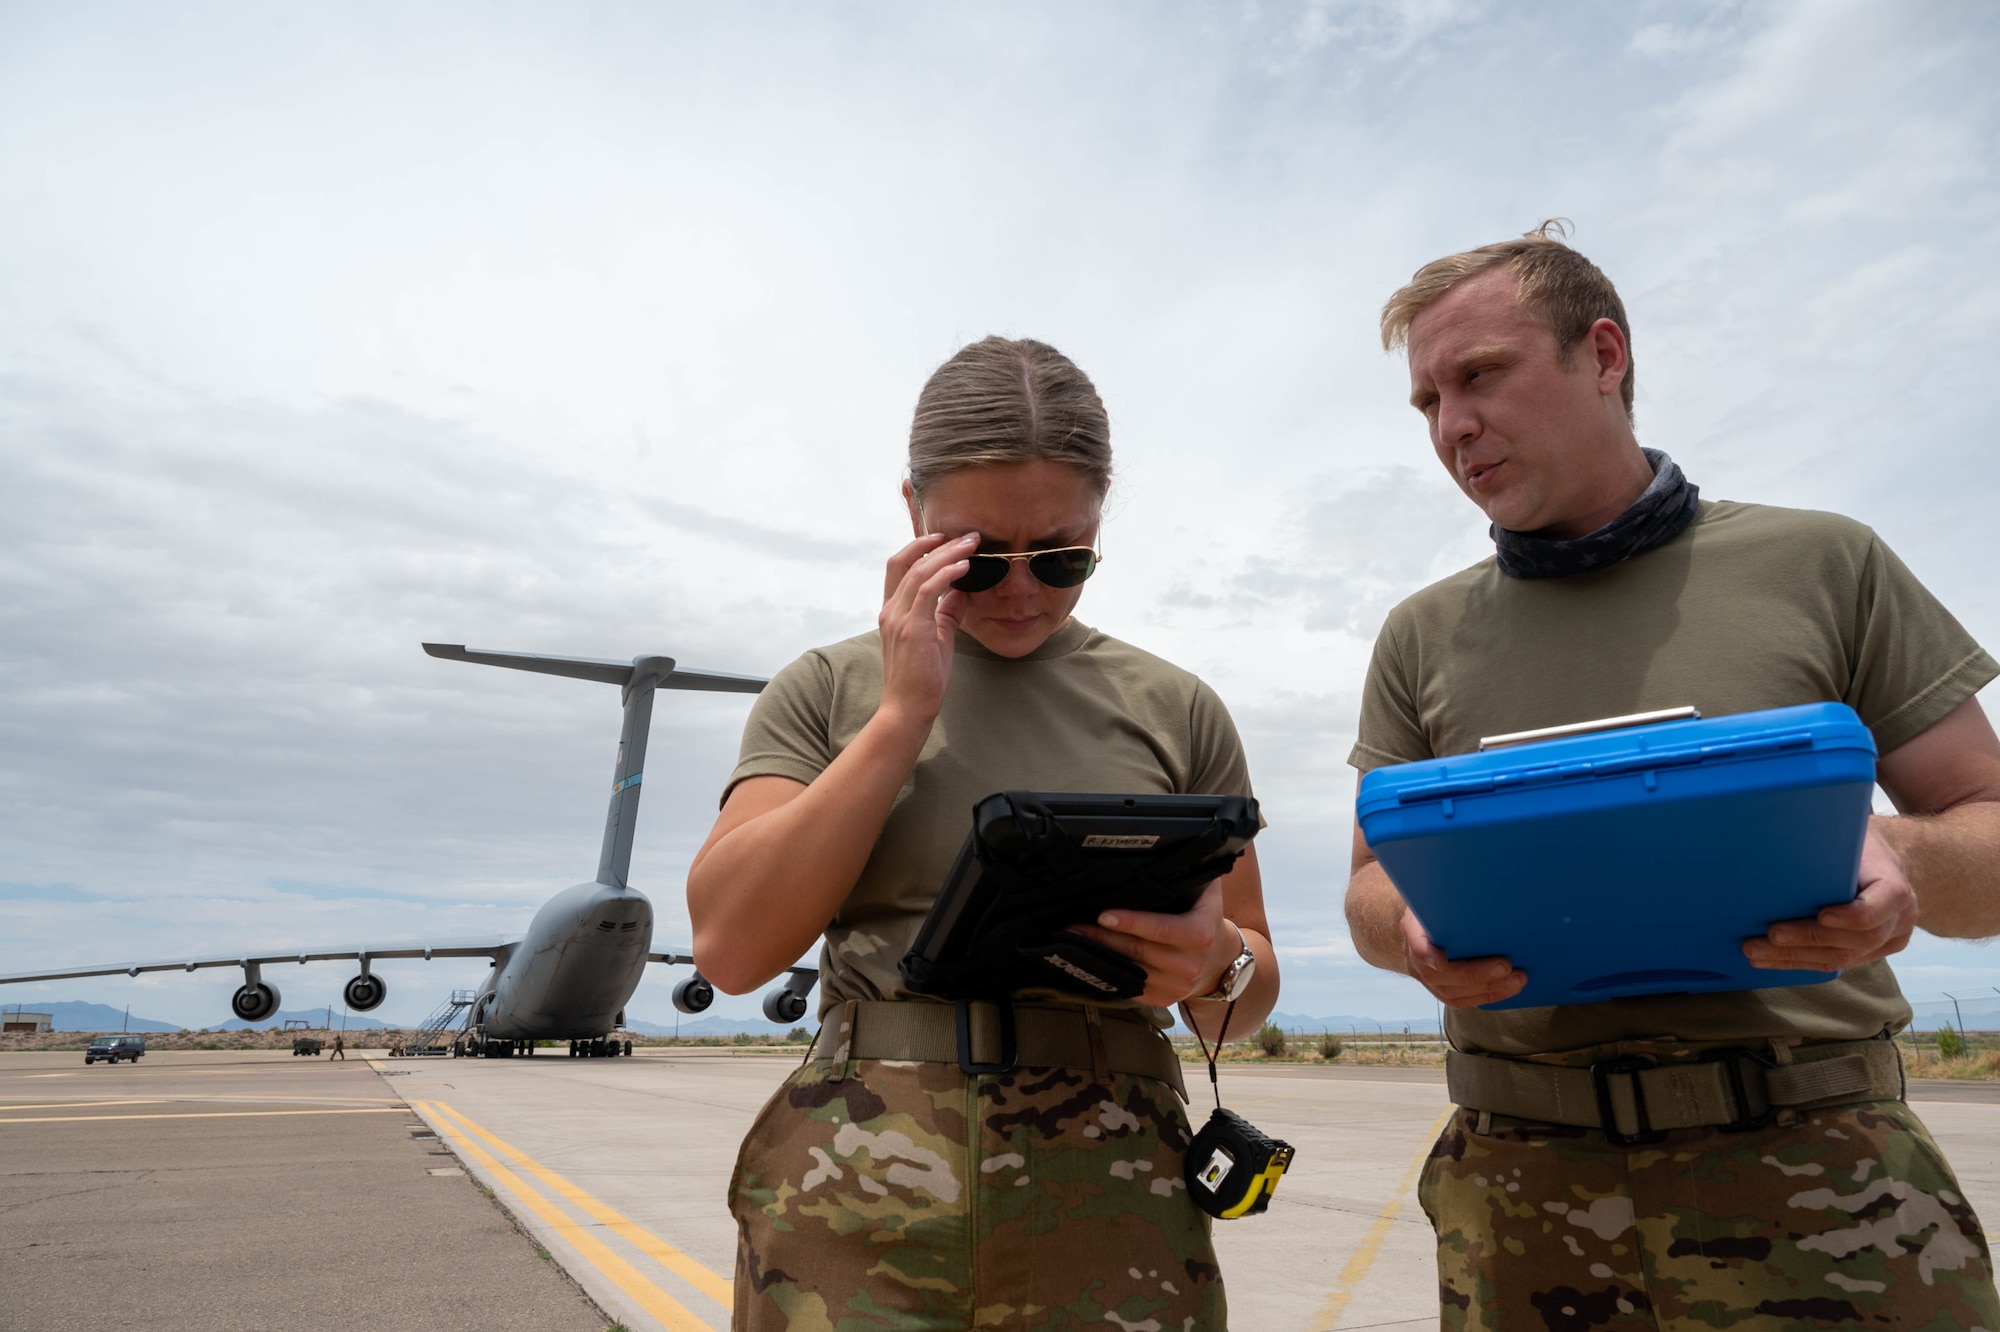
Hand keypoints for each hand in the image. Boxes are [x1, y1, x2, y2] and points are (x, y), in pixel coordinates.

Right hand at [876, 532, 976, 727]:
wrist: (908, 708)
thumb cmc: (922, 679)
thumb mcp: (938, 637)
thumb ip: (947, 612)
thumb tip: (962, 590)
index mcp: (892, 610)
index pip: (898, 567)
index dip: (918, 547)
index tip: (943, 538)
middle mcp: (891, 609)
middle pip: (908, 561)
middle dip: (937, 543)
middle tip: (966, 535)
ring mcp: (898, 618)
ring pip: (919, 571)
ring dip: (947, 554)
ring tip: (970, 544)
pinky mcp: (912, 628)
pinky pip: (927, 590)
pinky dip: (946, 573)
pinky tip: (964, 566)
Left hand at [1068, 881, 1237, 1007]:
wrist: (1221, 961)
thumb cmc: (1206, 917)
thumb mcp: (1208, 891)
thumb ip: (1191, 870)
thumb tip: (1168, 844)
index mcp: (1200, 935)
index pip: (1160, 929)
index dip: (1130, 923)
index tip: (1103, 915)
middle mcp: (1188, 964)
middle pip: (1136, 950)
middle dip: (1101, 937)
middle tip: (1072, 925)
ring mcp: (1175, 986)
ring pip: (1129, 971)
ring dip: (1098, 956)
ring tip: (1074, 939)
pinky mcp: (1163, 999)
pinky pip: (1129, 988)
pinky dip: (1108, 974)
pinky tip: (1088, 961)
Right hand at [1402, 909, 1523, 1008]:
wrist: (1423, 925)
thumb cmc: (1438, 907)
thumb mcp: (1439, 897)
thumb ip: (1452, 900)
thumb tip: (1483, 891)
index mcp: (1412, 929)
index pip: (1415, 943)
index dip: (1426, 955)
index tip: (1441, 962)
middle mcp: (1413, 957)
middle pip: (1439, 974)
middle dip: (1475, 974)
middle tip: (1506, 967)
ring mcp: (1425, 977)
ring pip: (1452, 992)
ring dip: (1488, 989)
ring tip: (1516, 980)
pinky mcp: (1439, 990)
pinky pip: (1460, 1001)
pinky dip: (1487, 996)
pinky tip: (1508, 989)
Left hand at [1744, 826, 1917, 971]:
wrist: (1879, 865)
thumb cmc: (1856, 846)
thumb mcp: (1851, 837)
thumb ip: (1831, 845)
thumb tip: (1776, 841)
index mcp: (1895, 888)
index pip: (1882, 906)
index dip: (1853, 915)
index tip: (1822, 914)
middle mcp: (1897, 920)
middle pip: (1858, 939)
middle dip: (1810, 938)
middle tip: (1771, 935)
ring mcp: (1886, 941)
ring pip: (1842, 957)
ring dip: (1795, 956)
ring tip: (1755, 951)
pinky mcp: (1867, 954)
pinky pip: (1834, 962)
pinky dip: (1799, 961)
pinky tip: (1768, 959)